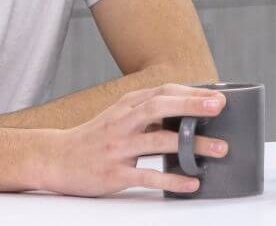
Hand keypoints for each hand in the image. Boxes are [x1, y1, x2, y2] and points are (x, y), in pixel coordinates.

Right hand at [38, 83, 228, 195]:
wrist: (56, 158)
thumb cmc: (94, 137)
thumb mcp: (119, 116)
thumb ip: (147, 111)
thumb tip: (187, 111)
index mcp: (126, 106)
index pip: (162, 92)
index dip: (191, 93)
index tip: (217, 97)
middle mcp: (122, 123)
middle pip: (159, 107)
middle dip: (191, 106)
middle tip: (219, 108)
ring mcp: (117, 148)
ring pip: (158, 141)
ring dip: (191, 144)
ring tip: (218, 149)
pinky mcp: (113, 173)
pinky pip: (146, 176)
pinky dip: (171, 179)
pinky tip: (191, 182)